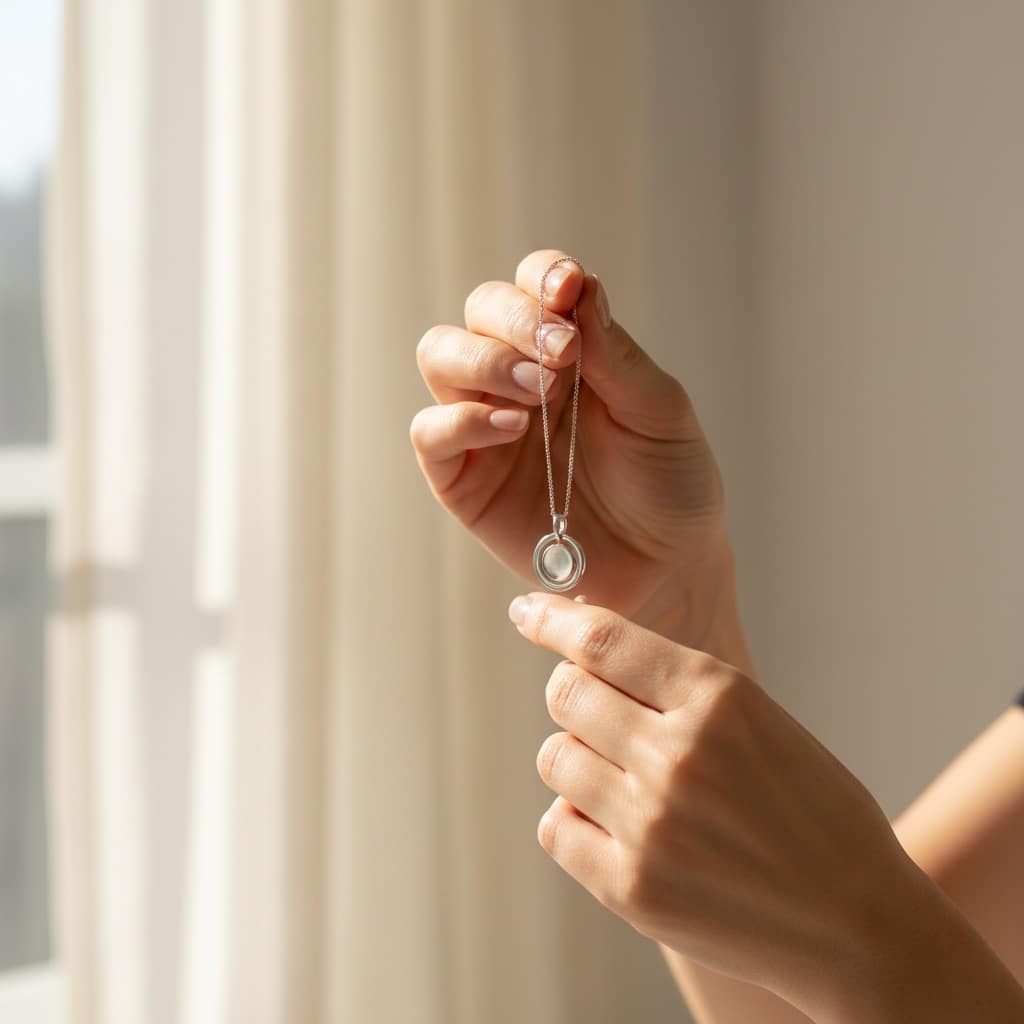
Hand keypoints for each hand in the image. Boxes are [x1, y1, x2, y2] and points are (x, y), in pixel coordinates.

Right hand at [410, 248, 731, 641]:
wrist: (663, 570)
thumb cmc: (669, 486)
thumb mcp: (659, 413)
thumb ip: (616, 354)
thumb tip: (579, 286)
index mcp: (569, 351)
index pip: (534, 285)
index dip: (542, 277)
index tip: (567, 290)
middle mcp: (518, 377)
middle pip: (480, 310)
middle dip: (513, 319)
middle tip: (560, 351)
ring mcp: (484, 425)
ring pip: (440, 356)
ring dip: (484, 360)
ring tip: (536, 393)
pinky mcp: (461, 478)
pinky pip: (431, 432)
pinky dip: (461, 419)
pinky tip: (511, 429)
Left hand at [508, 590, 1023, 1022]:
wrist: (860, 926)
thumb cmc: (815, 814)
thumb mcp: (764, 722)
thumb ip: (681, 689)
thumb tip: (589, 656)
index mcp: (719, 698)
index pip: (603, 640)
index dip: (554, 620)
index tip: (528, 611)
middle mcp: (677, 754)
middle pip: (567, 694)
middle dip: (569, 691)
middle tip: (590, 706)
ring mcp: (650, 824)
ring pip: (555, 758)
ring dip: (575, 757)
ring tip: (619, 776)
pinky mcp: (632, 888)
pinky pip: (556, 826)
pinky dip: (575, 817)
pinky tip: (615, 824)